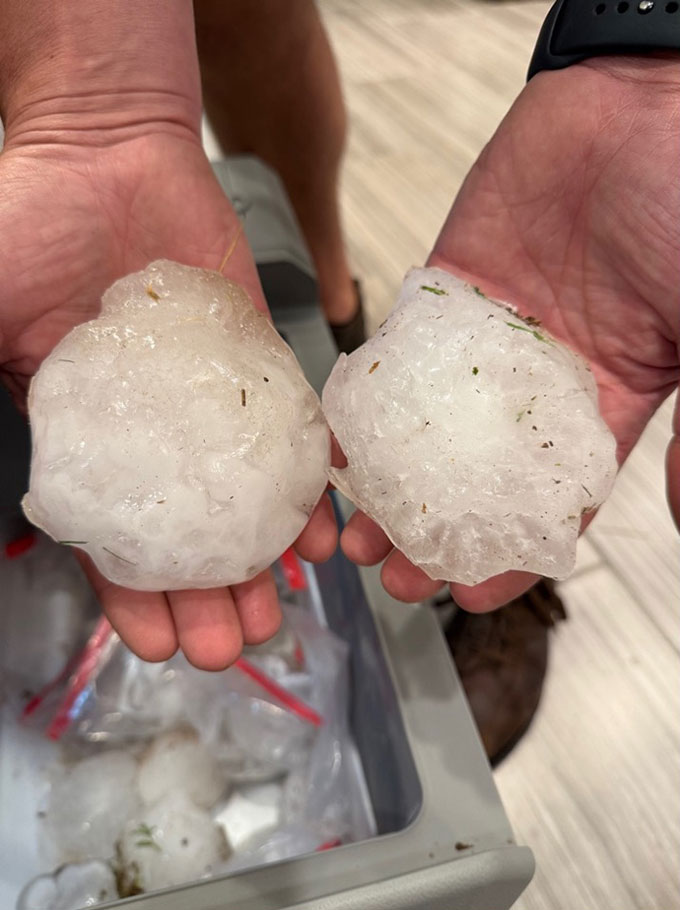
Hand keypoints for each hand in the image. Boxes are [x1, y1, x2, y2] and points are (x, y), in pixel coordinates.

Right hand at [0, 126, 335, 668]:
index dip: (132, 598)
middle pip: (186, 536)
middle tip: (233, 646)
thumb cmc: (26, 227)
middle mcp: (154, 435)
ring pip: (241, 500)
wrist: (107, 153)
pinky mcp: (258, 364)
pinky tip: (319, 532)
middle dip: (206, 597)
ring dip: (260, 560)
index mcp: (85, 441)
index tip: (160, 647)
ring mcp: (209, 403)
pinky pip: (289, 435)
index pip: (111, 542)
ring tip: (279, 611)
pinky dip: (305, 483)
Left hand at [341, 56, 679, 609]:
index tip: (466, 596)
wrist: (637, 103)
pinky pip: (402, 355)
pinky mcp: (449, 290)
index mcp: (608, 400)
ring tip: (354, 531)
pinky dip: (372, 401)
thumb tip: (679, 508)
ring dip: (392, 482)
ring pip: (430, 428)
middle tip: (390, 575)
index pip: (554, 503)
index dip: (513, 554)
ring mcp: (490, 338)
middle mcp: (542, 381)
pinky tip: (339, 445)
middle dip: (435, 531)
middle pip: (478, 477)